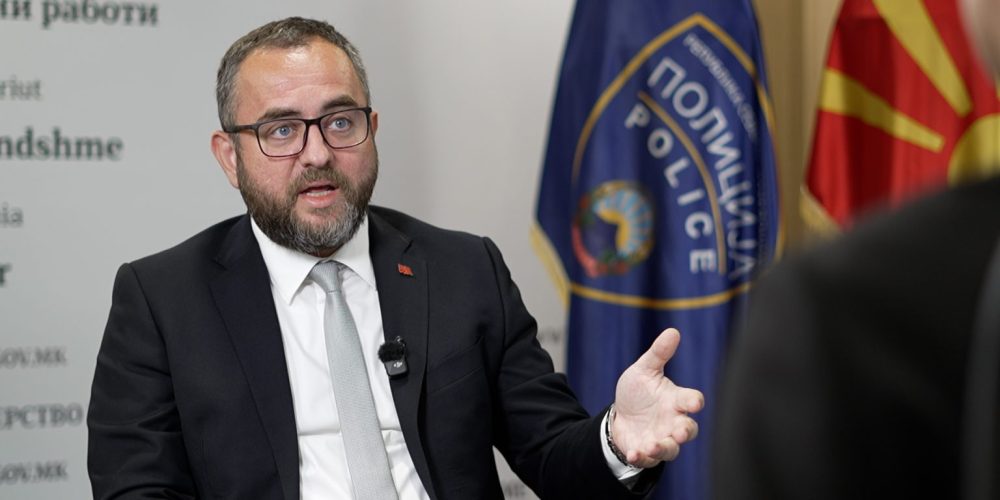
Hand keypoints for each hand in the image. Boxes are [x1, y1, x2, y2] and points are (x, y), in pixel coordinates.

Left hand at [611, 328, 703, 467]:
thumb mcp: (644, 370)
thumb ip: (658, 353)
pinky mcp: (647, 452)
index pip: (691, 400)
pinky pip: (649, 459)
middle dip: (685, 432)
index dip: (694, 401)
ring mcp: (661, 439)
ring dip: (664, 448)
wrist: (621, 415)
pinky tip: (634, 453)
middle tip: (681, 432)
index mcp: (675, 400)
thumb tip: (673, 331)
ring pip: (672, 449)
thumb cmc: (639, 392)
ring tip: (653, 446)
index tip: (695, 402)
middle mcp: (673, 422)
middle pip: (688, 430)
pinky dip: (642, 457)